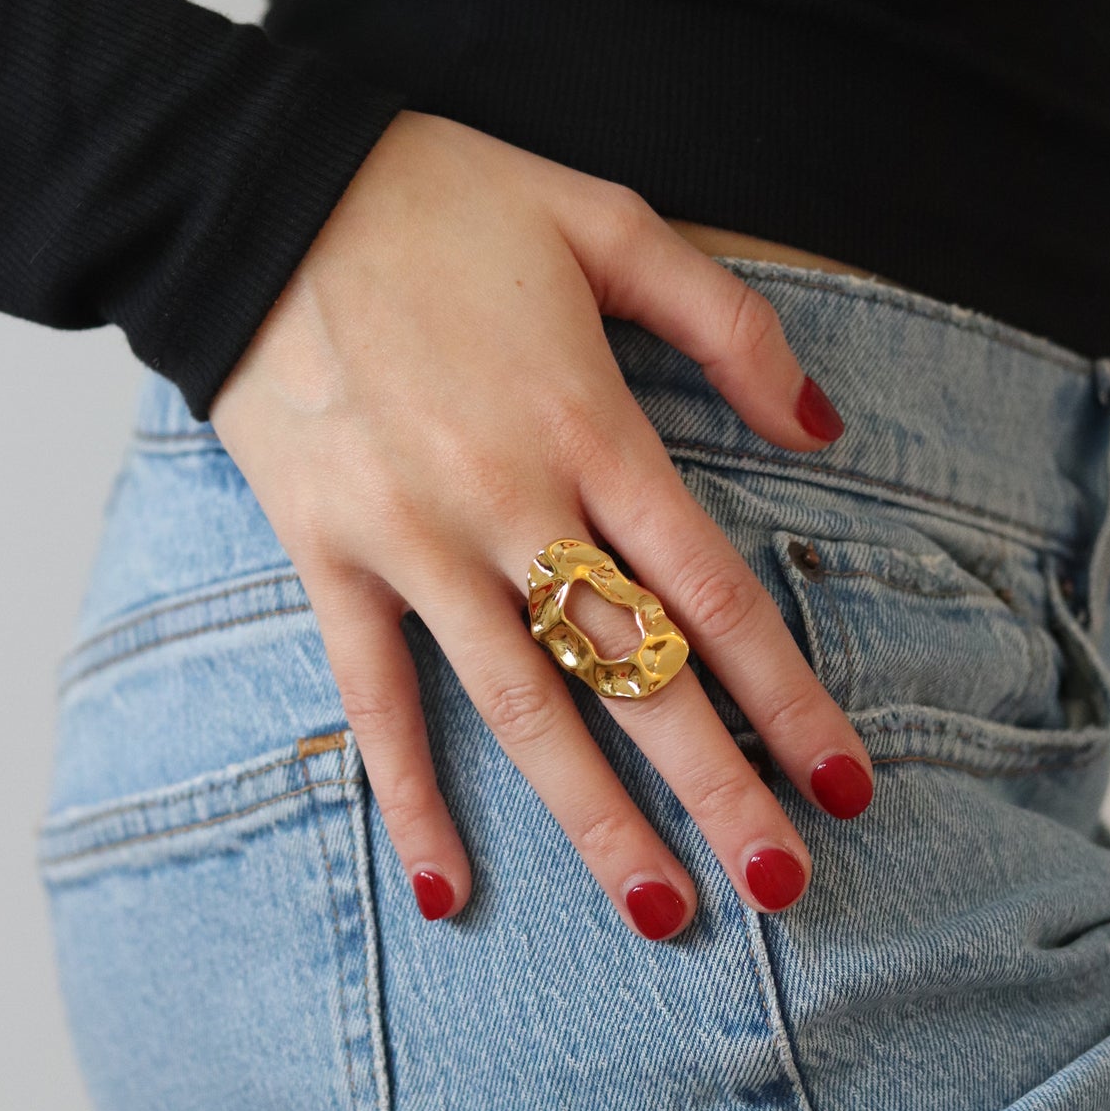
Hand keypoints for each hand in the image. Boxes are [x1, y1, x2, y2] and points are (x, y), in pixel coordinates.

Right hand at [209, 110, 874, 939]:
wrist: (262, 194)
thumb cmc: (445, 200)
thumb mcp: (608, 219)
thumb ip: (729, 323)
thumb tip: (827, 427)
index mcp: (590, 425)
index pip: (712, 591)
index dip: (786, 693)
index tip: (847, 780)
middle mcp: (508, 502)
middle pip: (635, 672)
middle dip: (716, 787)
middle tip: (788, 887)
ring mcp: (412, 542)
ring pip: (520, 706)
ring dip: (593, 819)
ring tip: (661, 916)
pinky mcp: (328, 557)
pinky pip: (373, 697)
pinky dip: (409, 793)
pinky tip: (450, 888)